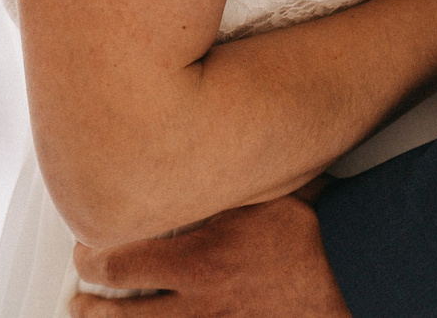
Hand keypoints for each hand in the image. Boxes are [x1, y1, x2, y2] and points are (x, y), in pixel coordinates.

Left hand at [72, 195, 349, 317]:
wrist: (356, 279)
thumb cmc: (315, 234)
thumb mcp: (265, 192)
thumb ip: (227, 180)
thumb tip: (203, 137)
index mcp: (199, 257)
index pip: (119, 262)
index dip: (91, 259)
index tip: (84, 250)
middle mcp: (199, 301)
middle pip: (121, 312)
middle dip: (93, 304)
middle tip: (80, 298)